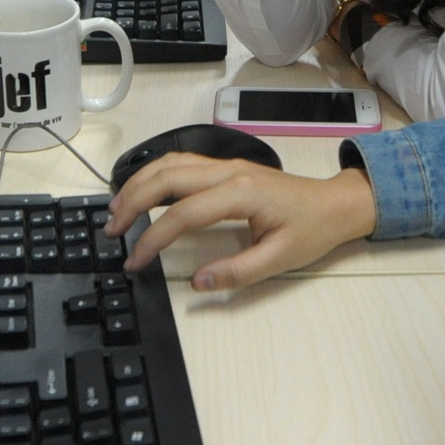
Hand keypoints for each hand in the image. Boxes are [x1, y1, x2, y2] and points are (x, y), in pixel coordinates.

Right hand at [102, 156, 376, 290]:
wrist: (335, 203)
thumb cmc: (311, 230)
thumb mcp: (281, 259)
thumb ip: (238, 271)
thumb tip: (198, 282)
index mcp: (241, 192)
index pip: (183, 213)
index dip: (153, 238)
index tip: (134, 260)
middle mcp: (228, 171)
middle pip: (167, 177)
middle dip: (133, 201)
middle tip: (110, 229)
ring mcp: (226, 164)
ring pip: (170, 163)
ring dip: (139, 183)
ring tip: (116, 209)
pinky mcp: (225, 167)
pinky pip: (181, 163)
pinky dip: (155, 175)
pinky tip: (142, 192)